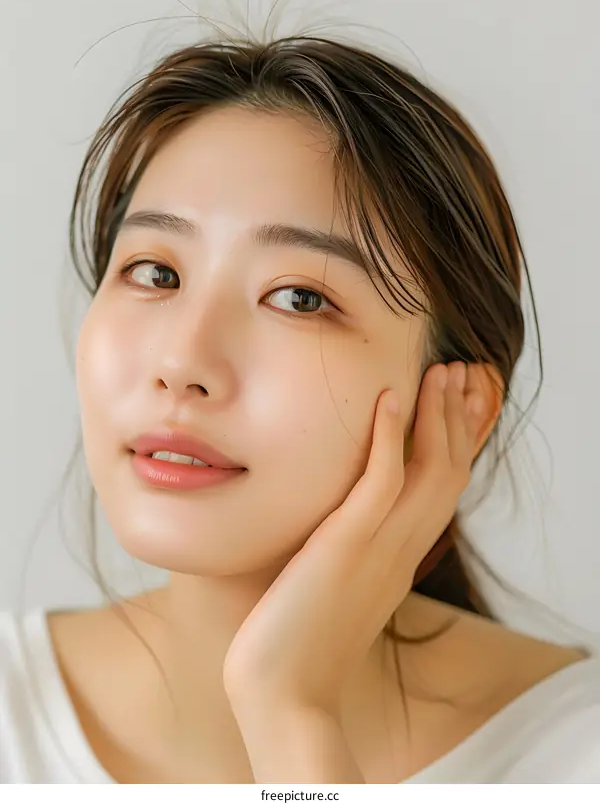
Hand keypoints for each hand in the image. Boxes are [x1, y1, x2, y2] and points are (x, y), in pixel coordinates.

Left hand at [223, 362, 483, 714]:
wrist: (282, 692)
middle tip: (461, 374)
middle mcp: (402, 550)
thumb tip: (335, 522)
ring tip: (441, 372)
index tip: (457, 404)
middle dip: (459, 420)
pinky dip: (390, 436)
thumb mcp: (336, 587)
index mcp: (401, 559)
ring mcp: (379, 548)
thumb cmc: (296, 643)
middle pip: (450, 473)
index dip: (457, 443)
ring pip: (429, 470)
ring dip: (438, 417)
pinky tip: (390, 398)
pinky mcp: (347, 546)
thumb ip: (348, 552)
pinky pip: (381, 481)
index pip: (444, 491)